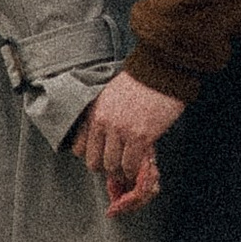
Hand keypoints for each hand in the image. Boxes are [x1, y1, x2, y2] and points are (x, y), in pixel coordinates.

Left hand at [73, 68, 184, 217]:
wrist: (161, 70)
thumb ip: (105, 117)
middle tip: (120, 166)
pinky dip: (135, 171)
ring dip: (122, 172)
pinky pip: (130, 165)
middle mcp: (103, 123)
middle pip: (94, 163)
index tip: (105, 156)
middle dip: (107, 168)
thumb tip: (109, 142)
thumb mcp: (111, 96)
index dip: (93, 156)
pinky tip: (141, 166)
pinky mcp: (139, 136)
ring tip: (131, 169)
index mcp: (93, 112)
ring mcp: (120, 131)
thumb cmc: (140, 82)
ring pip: (112, 167)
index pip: (79, 149)